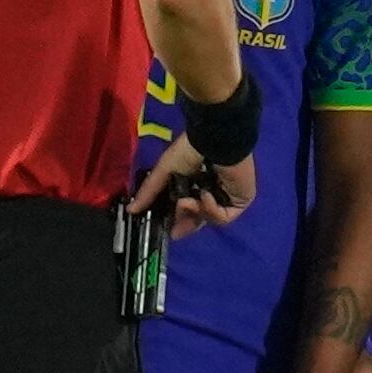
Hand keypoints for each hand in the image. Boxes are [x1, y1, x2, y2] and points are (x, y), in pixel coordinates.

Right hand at [126, 138, 252, 232]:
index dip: (179, 221)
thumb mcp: (164, 171)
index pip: (189, 210)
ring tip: (187, 201)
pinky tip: (205, 195)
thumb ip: (150, 191)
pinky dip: (212, 210)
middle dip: (186, 223)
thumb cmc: (190, 150)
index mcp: (197, 183)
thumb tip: (130, 210)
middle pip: (199, 218)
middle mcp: (213, 191)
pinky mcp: (241, 200)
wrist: (215, 141)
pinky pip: (224, 217)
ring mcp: (228, 197)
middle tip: (175, 229)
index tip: (168, 231)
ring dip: (195, 213)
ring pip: (209, 219)